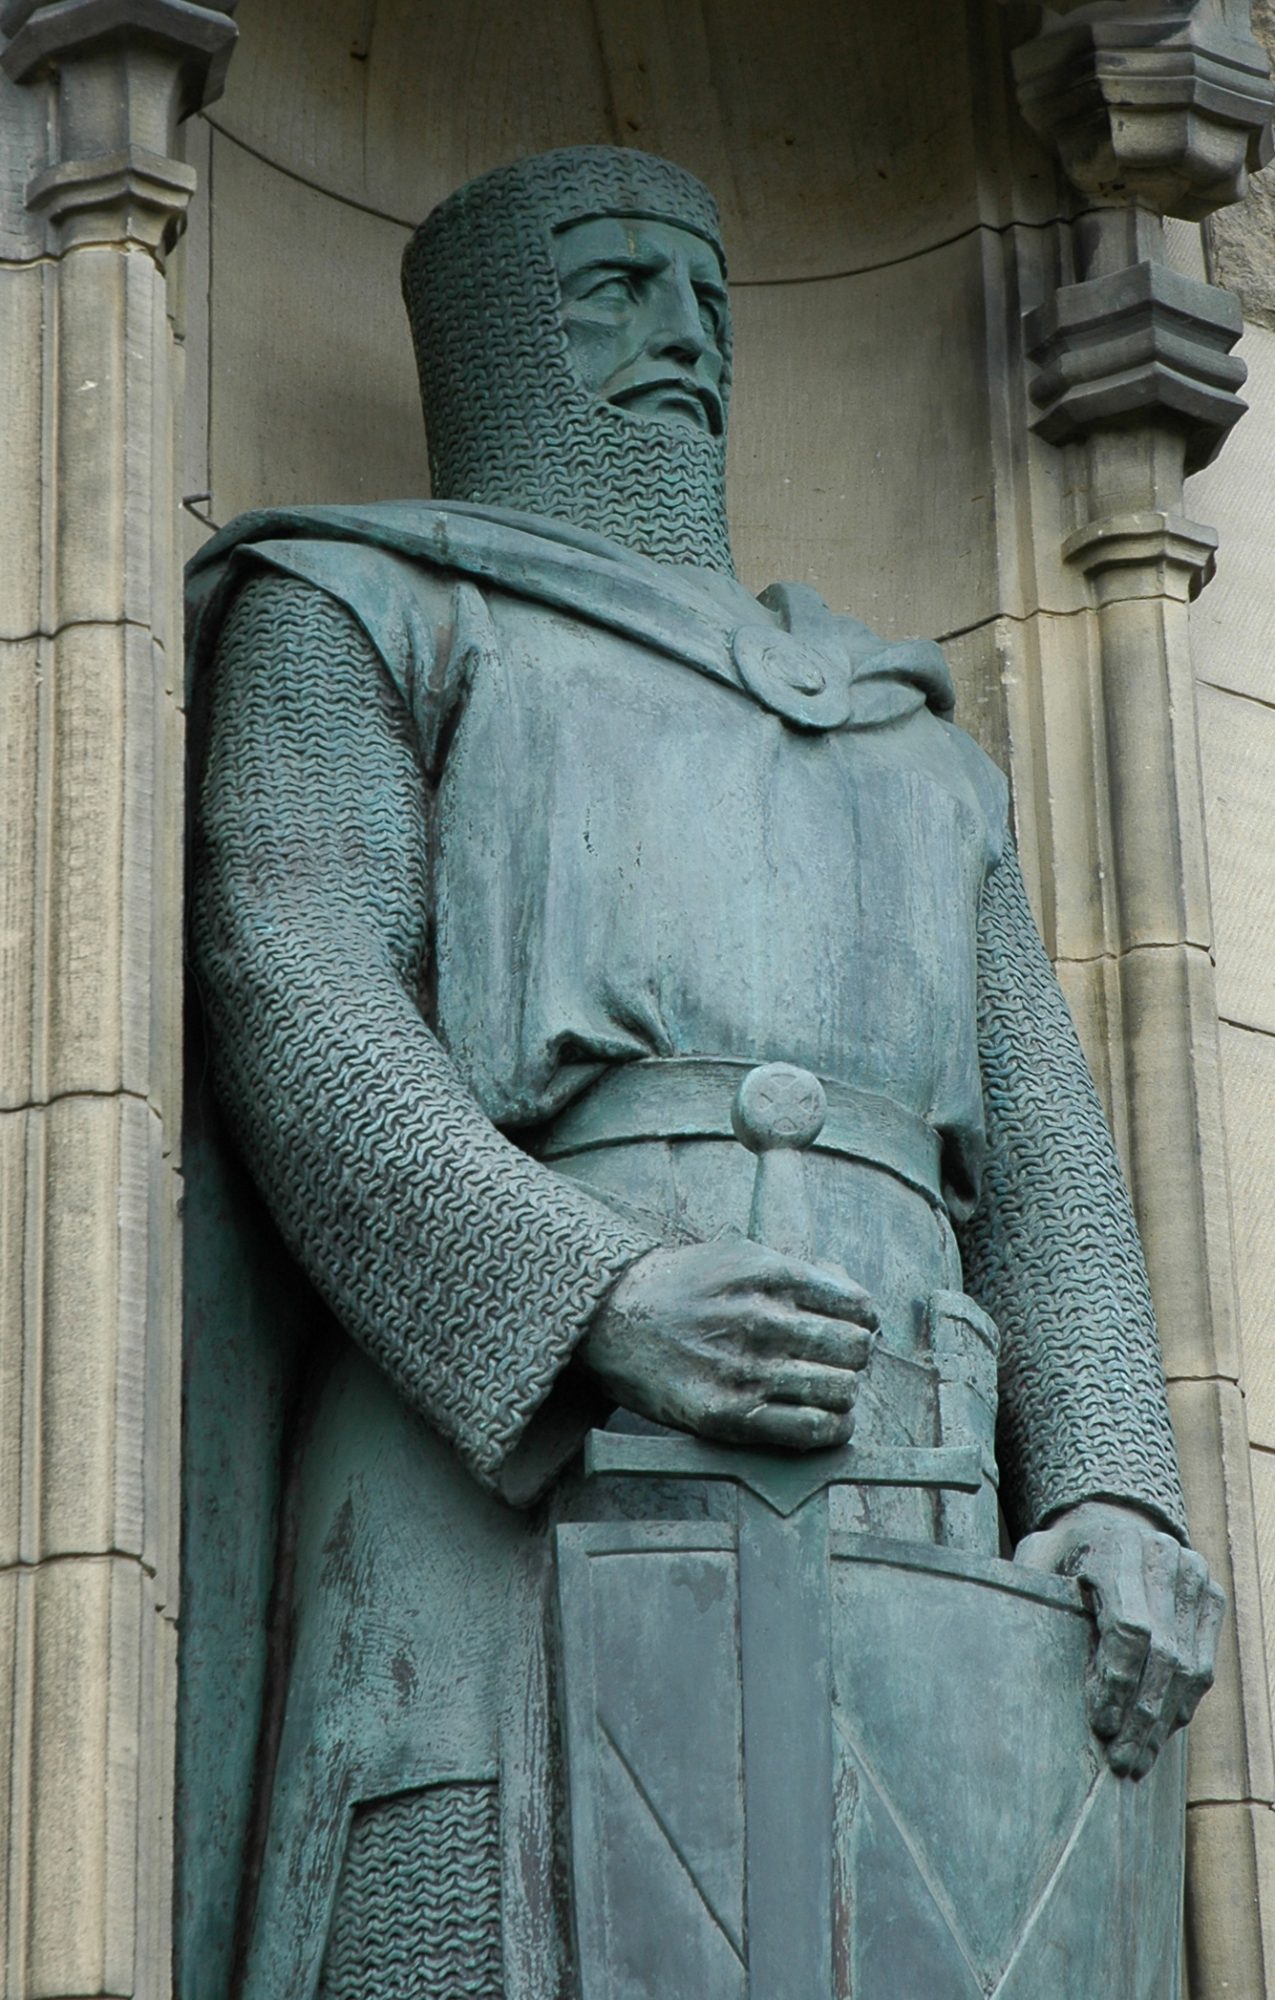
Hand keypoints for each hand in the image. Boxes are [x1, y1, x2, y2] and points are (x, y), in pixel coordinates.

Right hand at [579, 1239, 877, 1450]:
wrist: (613, 1316)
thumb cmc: (685, 1285)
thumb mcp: (742, 1255)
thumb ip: (803, 1272)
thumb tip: (858, 1301)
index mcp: (769, 1275)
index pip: (858, 1309)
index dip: (863, 1323)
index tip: (851, 1330)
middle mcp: (760, 1320)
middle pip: (854, 1351)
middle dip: (853, 1358)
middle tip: (835, 1361)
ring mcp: (743, 1370)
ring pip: (841, 1391)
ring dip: (842, 1393)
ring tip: (825, 1389)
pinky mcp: (727, 1414)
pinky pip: (811, 1429)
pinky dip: (831, 1428)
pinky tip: (825, 1419)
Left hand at [1014, 1499, 1223, 1777]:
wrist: (1115, 1519)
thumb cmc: (1065, 1550)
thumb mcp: (1038, 1557)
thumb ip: (1026, 1586)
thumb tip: (1000, 1635)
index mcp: (1115, 1548)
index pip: (1130, 1626)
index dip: (1117, 1680)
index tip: (1101, 1723)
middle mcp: (1161, 1557)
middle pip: (1163, 1653)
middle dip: (1140, 1715)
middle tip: (1122, 1759)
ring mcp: (1192, 1576)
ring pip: (1189, 1665)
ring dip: (1163, 1720)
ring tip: (1139, 1757)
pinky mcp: (1210, 1596)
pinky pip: (1204, 1663)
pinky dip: (1182, 1703)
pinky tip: (1158, 1732)